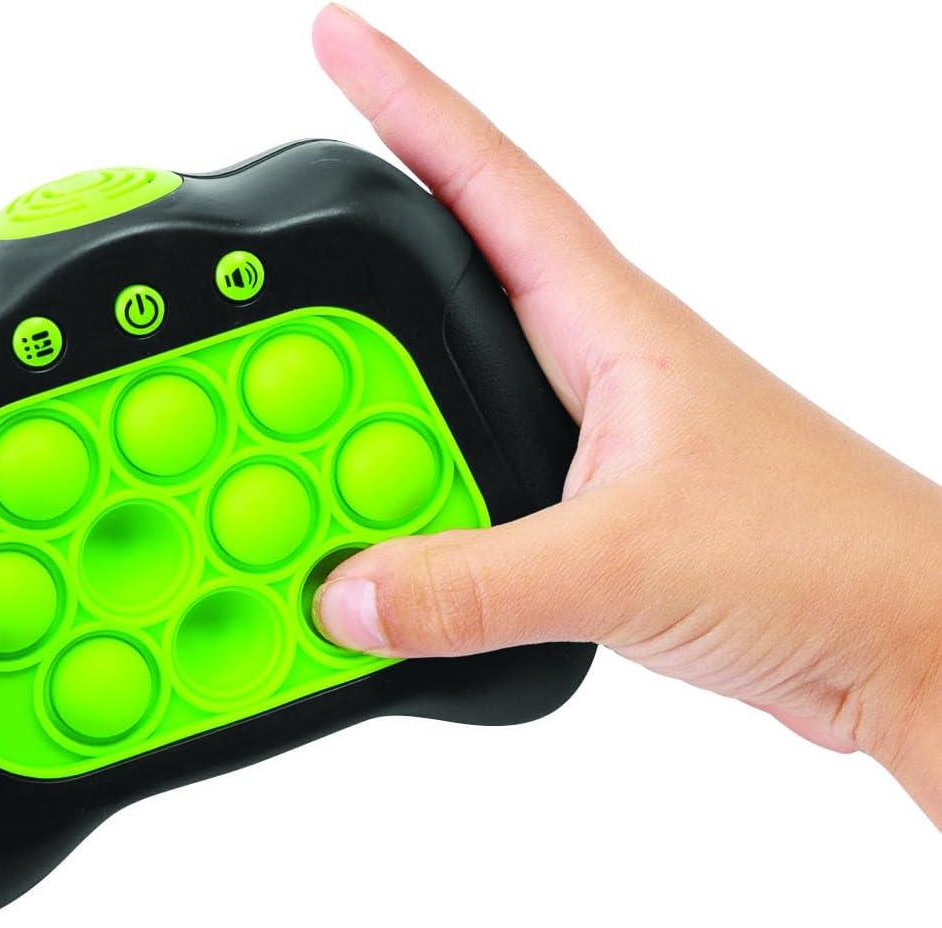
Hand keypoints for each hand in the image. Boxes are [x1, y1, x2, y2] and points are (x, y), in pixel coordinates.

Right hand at [311, 6, 941, 823]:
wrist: (902, 639)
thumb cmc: (821, 554)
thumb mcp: (625, 562)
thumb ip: (473, 584)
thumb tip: (349, 592)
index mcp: (609, 328)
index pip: (487, 184)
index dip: (405, 106)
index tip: (335, 42)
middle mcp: (594, 374)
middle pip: (447, 299)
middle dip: (361, 291)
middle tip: (277, 299)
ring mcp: (593, 450)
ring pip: (456, 410)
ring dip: (386, 427)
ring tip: (318, 455)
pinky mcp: (594, 525)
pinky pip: (478, 501)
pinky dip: (425, 519)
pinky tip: (398, 551)